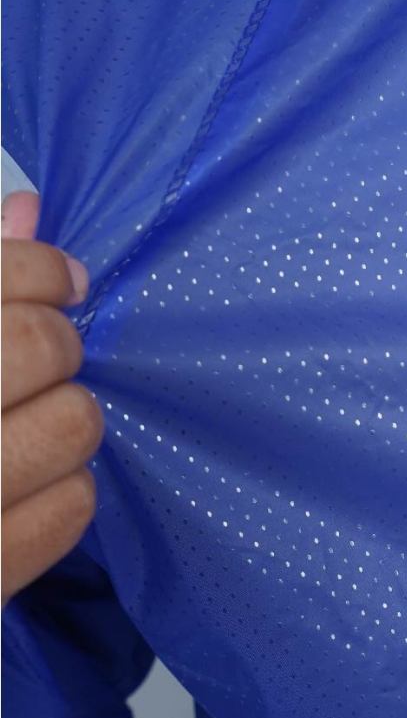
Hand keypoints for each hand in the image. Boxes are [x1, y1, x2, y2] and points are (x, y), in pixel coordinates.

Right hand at [1, 191, 101, 602]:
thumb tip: (27, 210)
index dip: (38, 268)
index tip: (59, 277)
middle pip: (39, 347)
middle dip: (52, 341)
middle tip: (35, 353)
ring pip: (73, 424)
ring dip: (64, 415)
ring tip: (22, 423)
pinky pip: (72, 508)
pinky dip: (67, 488)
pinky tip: (26, 484)